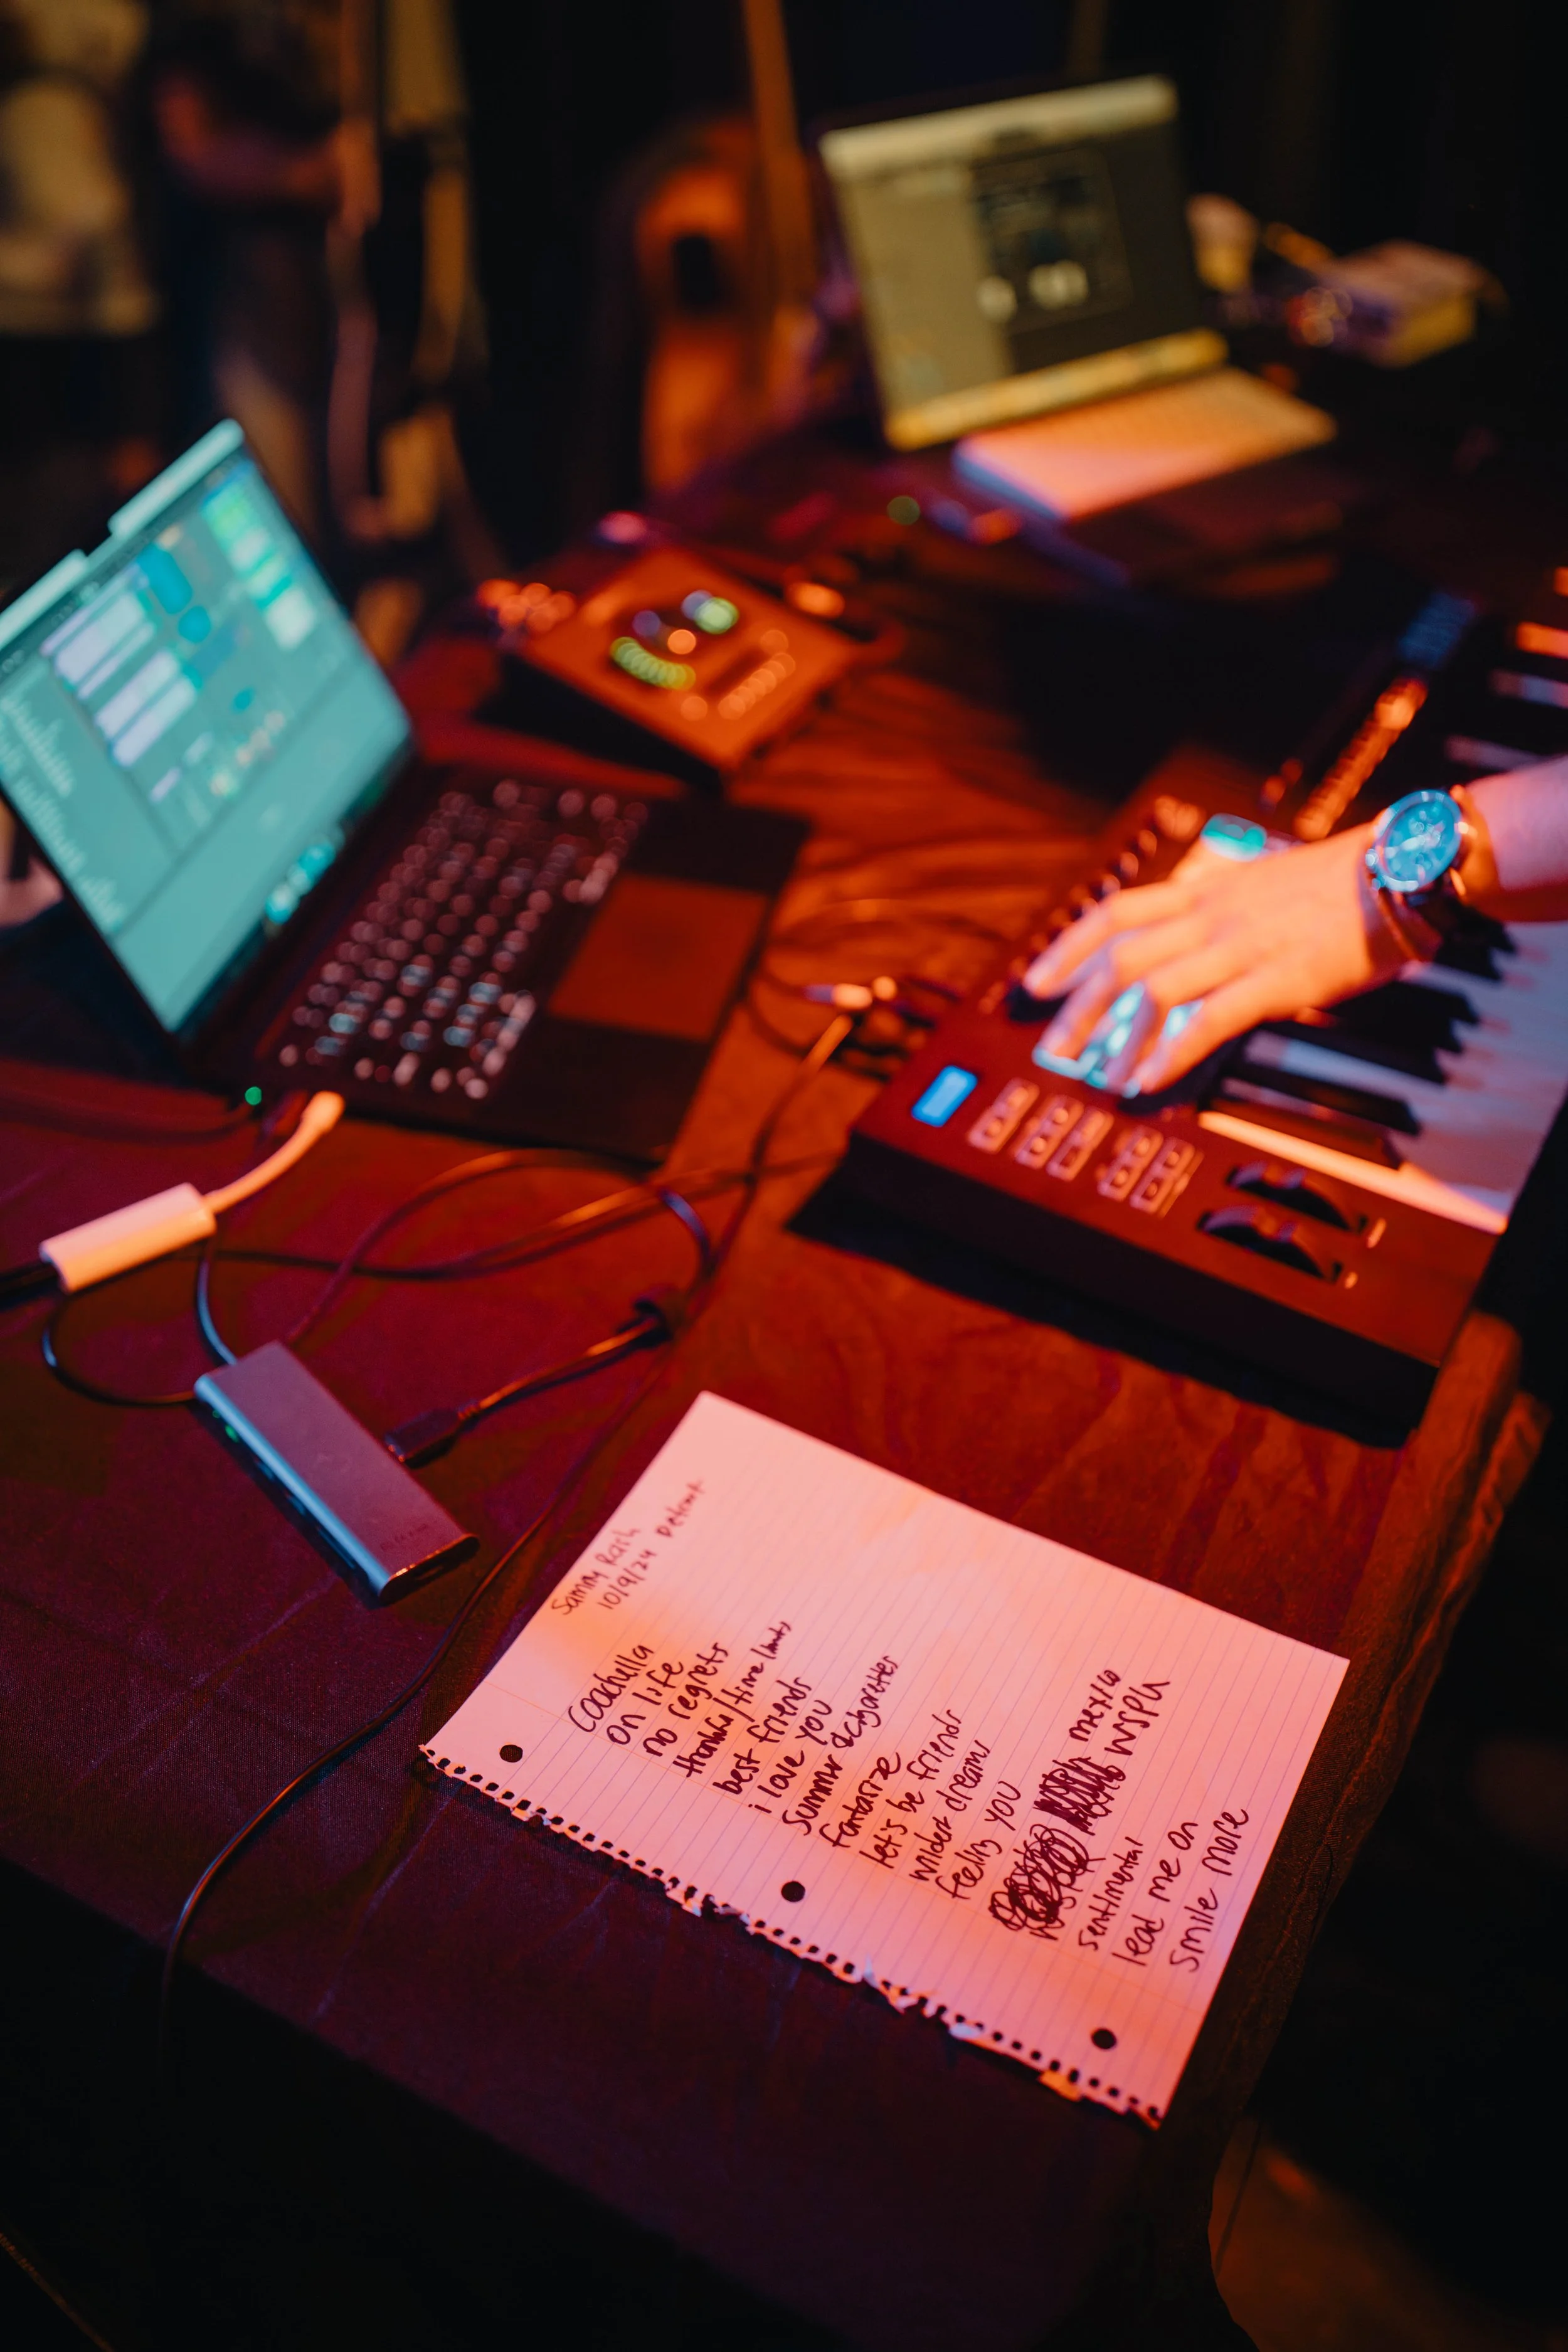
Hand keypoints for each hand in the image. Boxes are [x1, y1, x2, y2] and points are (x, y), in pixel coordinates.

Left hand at [1021, 822, 1404, 1092]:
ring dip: (1120, 1038)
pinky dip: (1173, 1052)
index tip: (1040, 980)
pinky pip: (1208, 1019)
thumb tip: (1188, 943)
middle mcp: (1213, 915)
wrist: (1403, 871)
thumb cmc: (1342, 883)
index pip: (1117, 912)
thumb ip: (1220, 913)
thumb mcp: (1263, 884)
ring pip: (1154, 990)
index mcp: (1207, 890)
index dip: (1069, 947)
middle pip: (1120, 956)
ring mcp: (1241, 947)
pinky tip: (1154, 1077)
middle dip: (1080, 1005)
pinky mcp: (1276, 980)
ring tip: (1105, 1074)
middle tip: (1059, 1045)